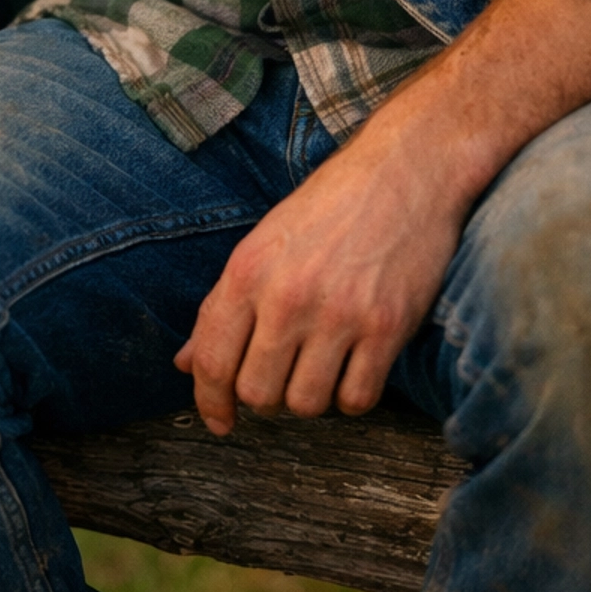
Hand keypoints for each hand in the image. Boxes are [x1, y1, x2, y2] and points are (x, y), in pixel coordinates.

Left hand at [172, 0, 590, 434]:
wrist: (405, 170)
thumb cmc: (331, 205)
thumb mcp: (265, 242)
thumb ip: (225, 304)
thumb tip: (185, 363)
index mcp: (247, 270)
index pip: (211, 359)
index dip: (209, 401)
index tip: (219, 421)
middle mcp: (287, 296)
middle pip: (258, 394)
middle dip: (266, 396)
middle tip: (283, 375)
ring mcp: (338, 314)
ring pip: (307, 405)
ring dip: (311, 396)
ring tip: (321, 364)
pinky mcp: (386, 328)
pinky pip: (357, 400)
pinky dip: (354, 396)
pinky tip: (355, 366)